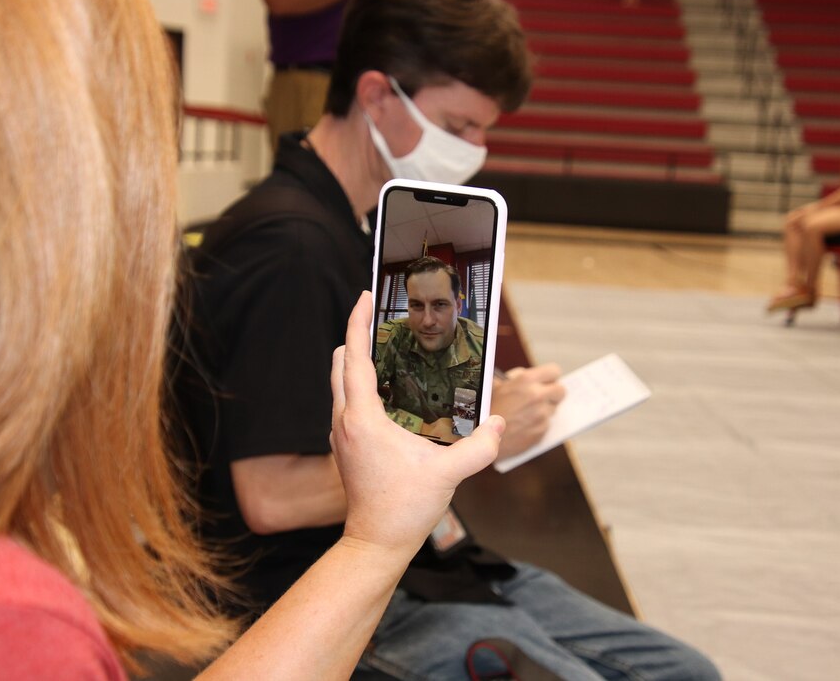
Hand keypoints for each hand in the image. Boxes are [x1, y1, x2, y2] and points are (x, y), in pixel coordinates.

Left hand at [330, 293, 502, 555]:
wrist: (376, 543)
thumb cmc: (404, 509)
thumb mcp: (449, 475)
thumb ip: (480, 447)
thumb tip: (499, 423)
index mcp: (362, 419)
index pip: (354, 357)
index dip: (358, 323)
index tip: (365, 296)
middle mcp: (344, 420)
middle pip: (340, 363)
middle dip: (357, 335)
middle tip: (380, 316)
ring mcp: (341, 434)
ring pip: (340, 382)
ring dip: (358, 359)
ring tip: (386, 346)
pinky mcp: (346, 445)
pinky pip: (347, 401)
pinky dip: (360, 383)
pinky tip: (387, 387)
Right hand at [491, 364, 565, 459]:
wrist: (478, 437)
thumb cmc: (485, 408)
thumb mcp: (496, 385)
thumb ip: (515, 378)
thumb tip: (528, 375)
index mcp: (526, 381)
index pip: (554, 371)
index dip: (550, 376)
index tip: (546, 381)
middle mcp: (536, 397)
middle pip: (561, 391)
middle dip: (553, 394)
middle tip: (541, 397)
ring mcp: (541, 416)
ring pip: (553, 409)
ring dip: (544, 410)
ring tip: (524, 414)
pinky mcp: (540, 433)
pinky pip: (546, 425)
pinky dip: (537, 425)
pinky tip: (522, 426)